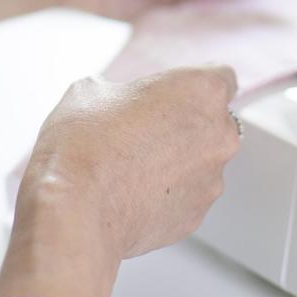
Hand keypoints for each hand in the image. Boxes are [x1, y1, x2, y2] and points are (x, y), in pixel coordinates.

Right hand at [19, 65, 240, 260]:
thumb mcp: (90, 91)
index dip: (192, 85)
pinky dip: (166, 195)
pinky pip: (185, 198)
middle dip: (185, 125)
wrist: (74, 212)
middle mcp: (219, 136)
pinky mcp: (195, 218)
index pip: (221, 78)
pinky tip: (131, 194)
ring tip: (130, 168)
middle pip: (213, 124)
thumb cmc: (84, 144)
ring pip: (200, 164)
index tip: (172, 94)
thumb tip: (112, 101)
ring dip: (175, 162)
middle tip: (142, 130)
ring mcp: (211, 182)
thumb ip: (118, 90)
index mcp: (203, 92)